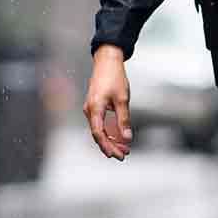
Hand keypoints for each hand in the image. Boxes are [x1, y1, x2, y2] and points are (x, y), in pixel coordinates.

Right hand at [83, 45, 132, 160]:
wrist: (107, 61)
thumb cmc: (114, 77)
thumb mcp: (122, 99)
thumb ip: (124, 120)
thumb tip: (127, 137)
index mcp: (95, 108)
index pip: (98, 133)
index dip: (107, 146)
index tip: (118, 155)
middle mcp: (90, 110)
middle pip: (98, 134)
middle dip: (111, 146)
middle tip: (124, 155)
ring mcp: (91, 108)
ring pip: (100, 130)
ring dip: (111, 140)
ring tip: (124, 148)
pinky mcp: (95, 106)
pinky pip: (101, 123)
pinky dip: (109, 131)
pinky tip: (119, 137)